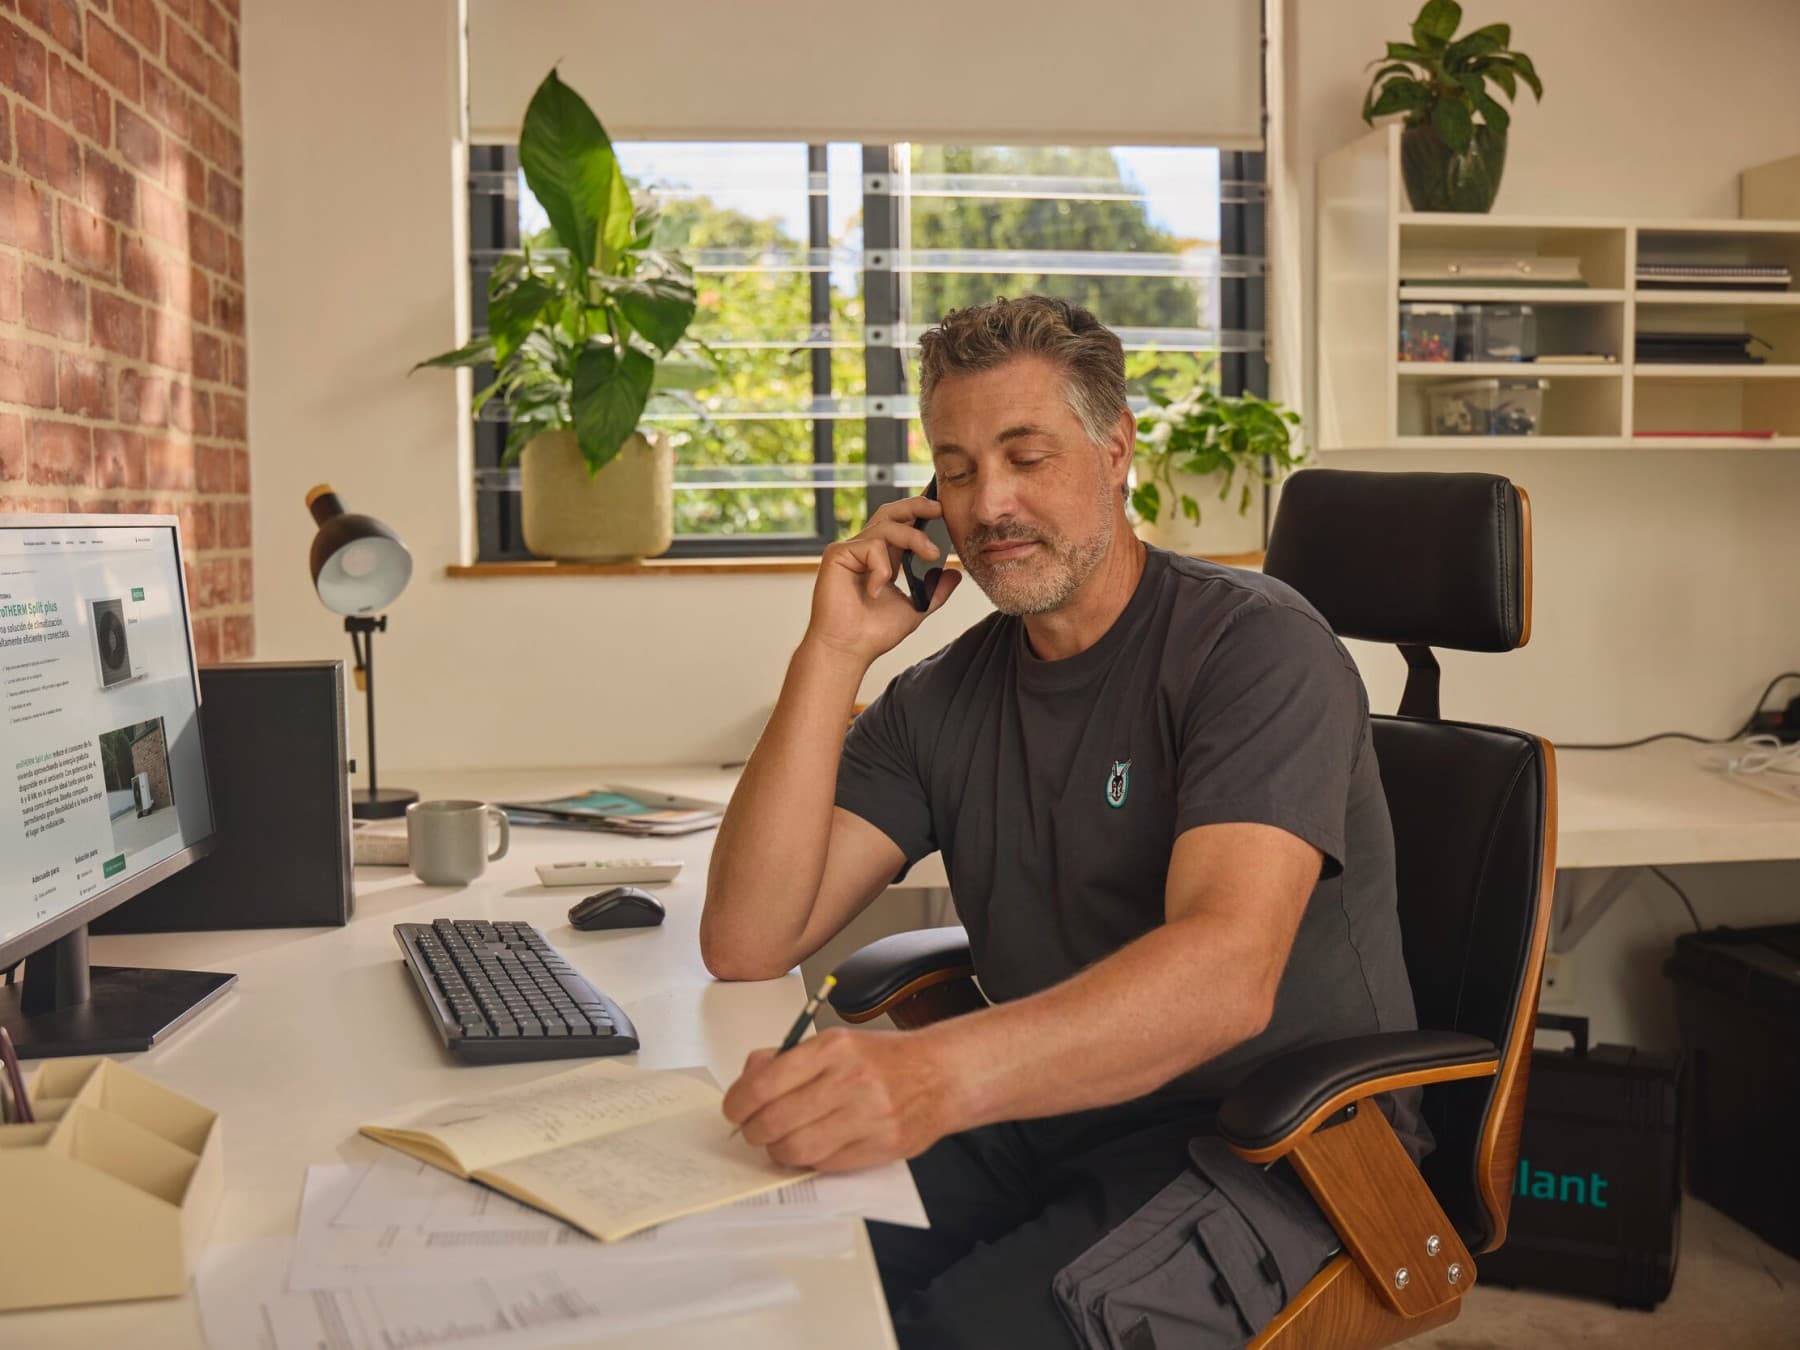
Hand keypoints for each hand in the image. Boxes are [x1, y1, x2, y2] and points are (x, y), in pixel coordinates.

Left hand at [722, 1027, 959, 1171]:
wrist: (941, 1075)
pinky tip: (812, 1147)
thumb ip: (789, 1058)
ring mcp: (866, 1116)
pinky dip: (809, 1161)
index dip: (739, 1103)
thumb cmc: (884, 1059)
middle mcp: (848, 1081)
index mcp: (832, 1049)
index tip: (735, 1109)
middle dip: (753, 1131)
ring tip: (780, 1142)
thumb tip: (748, 1079)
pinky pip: (825, 1164)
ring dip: (777, 1151)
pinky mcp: (879, 1147)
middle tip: (753, 1130)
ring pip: (796, 1149)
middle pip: (774, 1121)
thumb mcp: (836, 1042)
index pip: (764, 1083)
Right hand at [804, 496, 961, 667]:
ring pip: (886, 526)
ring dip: (913, 537)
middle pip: (890, 513)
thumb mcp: (916, 608)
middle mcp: (865, 550)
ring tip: (931, 555)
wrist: (849, 649)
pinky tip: (876, 591)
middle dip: (916, 505)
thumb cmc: (873, 633)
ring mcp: (850, 551)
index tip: (943, 510)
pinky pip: (871, 546)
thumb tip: (955, 573)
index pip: (901, 525)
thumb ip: (935, 590)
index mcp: (882, 559)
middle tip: (939, 509)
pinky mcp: (837, 555)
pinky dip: (882, 568)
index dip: (920, 513)